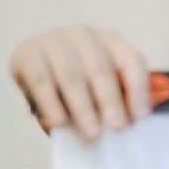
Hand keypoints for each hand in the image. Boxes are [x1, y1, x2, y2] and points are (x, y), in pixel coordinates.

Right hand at [10, 25, 150, 140]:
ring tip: (91, 133)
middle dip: (110, 100)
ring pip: (71, 75)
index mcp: (110, 41)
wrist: (36, 73)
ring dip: (83, 107)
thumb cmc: (75, 87)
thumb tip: (126, 124)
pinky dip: (52, 103)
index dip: (138, 88)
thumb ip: (115, 101)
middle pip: (100, 68)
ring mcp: (54, 39)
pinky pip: (42, 80)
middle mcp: (83, 34)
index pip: (131, 60)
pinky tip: (59, 123)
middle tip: (117, 128)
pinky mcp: (28, 52)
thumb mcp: (99, 90)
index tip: (140, 116)